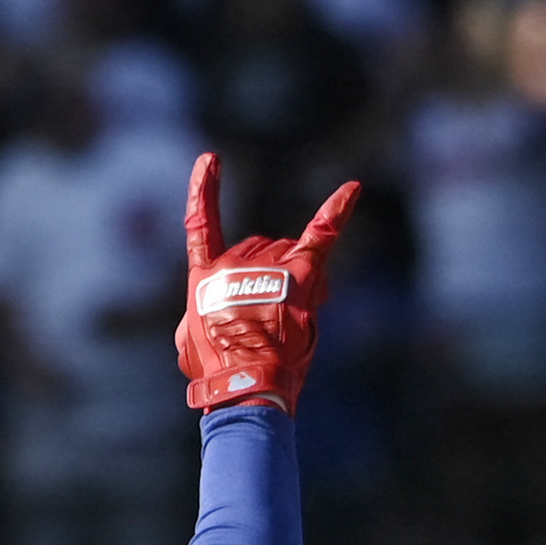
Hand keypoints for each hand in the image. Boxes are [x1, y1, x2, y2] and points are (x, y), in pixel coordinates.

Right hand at [175, 155, 359, 414]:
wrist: (244, 383)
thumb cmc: (217, 373)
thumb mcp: (192, 346)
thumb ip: (202, 320)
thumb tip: (214, 319)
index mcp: (204, 277)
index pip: (201, 226)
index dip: (203, 192)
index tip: (212, 161)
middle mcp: (233, 262)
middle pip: (262, 248)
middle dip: (273, 277)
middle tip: (275, 320)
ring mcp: (268, 266)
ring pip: (291, 252)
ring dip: (298, 280)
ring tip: (293, 321)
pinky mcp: (301, 274)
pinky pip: (322, 235)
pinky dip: (337, 211)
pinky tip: (353, 188)